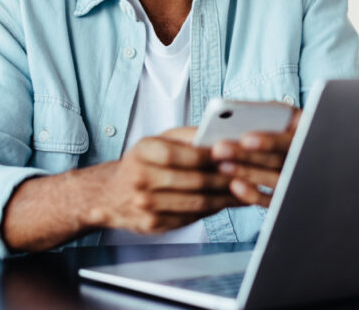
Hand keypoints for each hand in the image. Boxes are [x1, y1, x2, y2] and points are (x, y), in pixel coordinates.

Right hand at [87, 127, 241, 233]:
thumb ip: (187, 136)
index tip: (234, 154)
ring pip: (197, 203)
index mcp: (144, 151)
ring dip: (225, 198)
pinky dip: (212, 211)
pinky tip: (224, 203)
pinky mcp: (154, 224)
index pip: (185, 154)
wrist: (110, 195)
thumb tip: (219, 135)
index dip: (213, 155)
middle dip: (226, 179)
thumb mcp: (157, 141)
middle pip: (195, 181)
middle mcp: (142, 178)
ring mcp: (146, 204)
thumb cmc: (140, 163)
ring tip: (243, 191)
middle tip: (248, 175)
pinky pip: (191, 218)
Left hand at [211, 108, 301, 206]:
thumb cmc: (286, 126)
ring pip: (275, 181)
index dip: (269, 141)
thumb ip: (268, 112)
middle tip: (219, 150)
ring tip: (221, 166)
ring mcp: (299, 180)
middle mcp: (307, 159)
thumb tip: (240, 112)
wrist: (304, 151)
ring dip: (247, 173)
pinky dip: (254, 194)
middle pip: (278, 160)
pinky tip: (234, 185)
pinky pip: (272, 201)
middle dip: (247, 156)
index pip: (290, 140)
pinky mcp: (287, 198)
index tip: (244, 139)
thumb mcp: (284, 114)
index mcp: (308, 135)